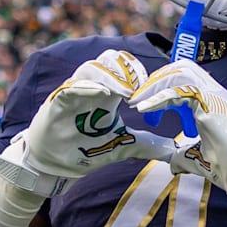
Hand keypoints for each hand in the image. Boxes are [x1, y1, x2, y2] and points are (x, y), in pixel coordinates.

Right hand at [0, 50, 175, 197]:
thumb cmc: (85, 150)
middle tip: (139, 88)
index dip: (138, 73)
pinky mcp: (58, 102)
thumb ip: (144, 144)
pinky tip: (103, 94)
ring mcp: (74, 92)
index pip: (125, 69)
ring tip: (126, 92)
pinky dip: (88, 86)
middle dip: (127, 70)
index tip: (151, 89)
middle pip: (109, 60)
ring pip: (92, 68)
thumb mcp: (121, 146)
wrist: (55, 166)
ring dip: (111, 77)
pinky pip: (72, 86)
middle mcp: (92, 88)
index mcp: (108, 93)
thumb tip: (171, 149)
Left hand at [129, 59, 226, 213]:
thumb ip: (183, 156)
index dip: (162, 87)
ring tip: (138, 103)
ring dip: (155, 85)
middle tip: (138, 99)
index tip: (145, 108)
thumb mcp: (197, 157)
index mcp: (213, 101)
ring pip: (180, 72)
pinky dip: (158, 98)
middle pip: (181, 67)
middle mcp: (215, 92)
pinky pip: (179, 91)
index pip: (185, 77)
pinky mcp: (210, 102)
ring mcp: (214, 94)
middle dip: (156, 80)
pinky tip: (144, 109)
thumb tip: (172, 164)